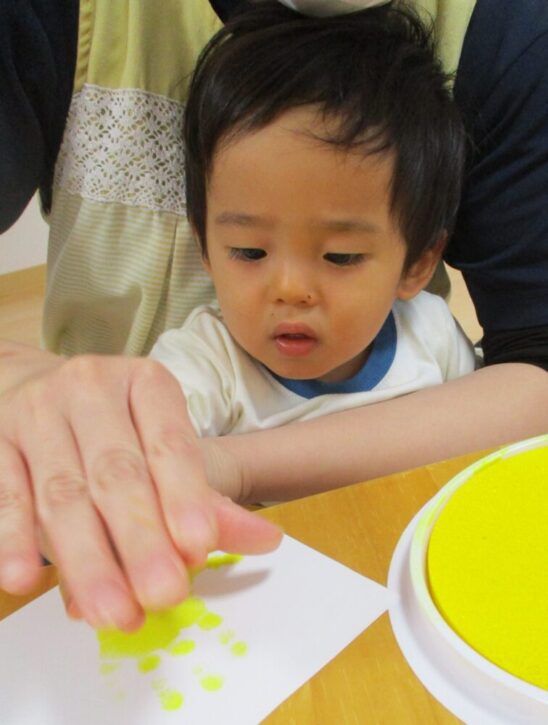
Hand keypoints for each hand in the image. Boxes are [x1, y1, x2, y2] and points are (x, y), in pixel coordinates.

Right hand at [0, 343, 281, 630]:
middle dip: (140, 539)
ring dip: (86, 558)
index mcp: (145, 383)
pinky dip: (13, 538)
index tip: (198, 547)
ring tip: (112, 611)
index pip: (169, 443)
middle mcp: (90, 389)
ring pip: (62, 492)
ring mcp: (37, 412)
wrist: (36, 386)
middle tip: (163, 593)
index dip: (184, 495)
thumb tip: (266, 540)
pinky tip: (23, 580)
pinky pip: (6, 494)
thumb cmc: (116, 427)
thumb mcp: (164, 444)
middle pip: (116, 473)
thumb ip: (208, 497)